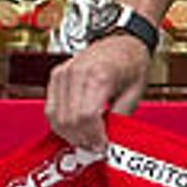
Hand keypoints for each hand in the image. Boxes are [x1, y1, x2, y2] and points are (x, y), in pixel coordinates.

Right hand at [46, 35, 151, 149]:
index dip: (93, 136)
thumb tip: (111, 140)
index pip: (87, 116)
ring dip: (69, 134)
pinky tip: (75, 127)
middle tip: (94, 147)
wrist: (123, 40)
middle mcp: (77, 72)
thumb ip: (121, 116)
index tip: (102, 146)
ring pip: (55, 116)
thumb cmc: (131, 61)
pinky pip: (51, 107)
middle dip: (81, 138)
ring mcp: (63, 73)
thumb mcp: (135, 91)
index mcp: (100, 75)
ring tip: (86, 139)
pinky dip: (60, 122)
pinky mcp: (56, 76)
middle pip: (69, 119)